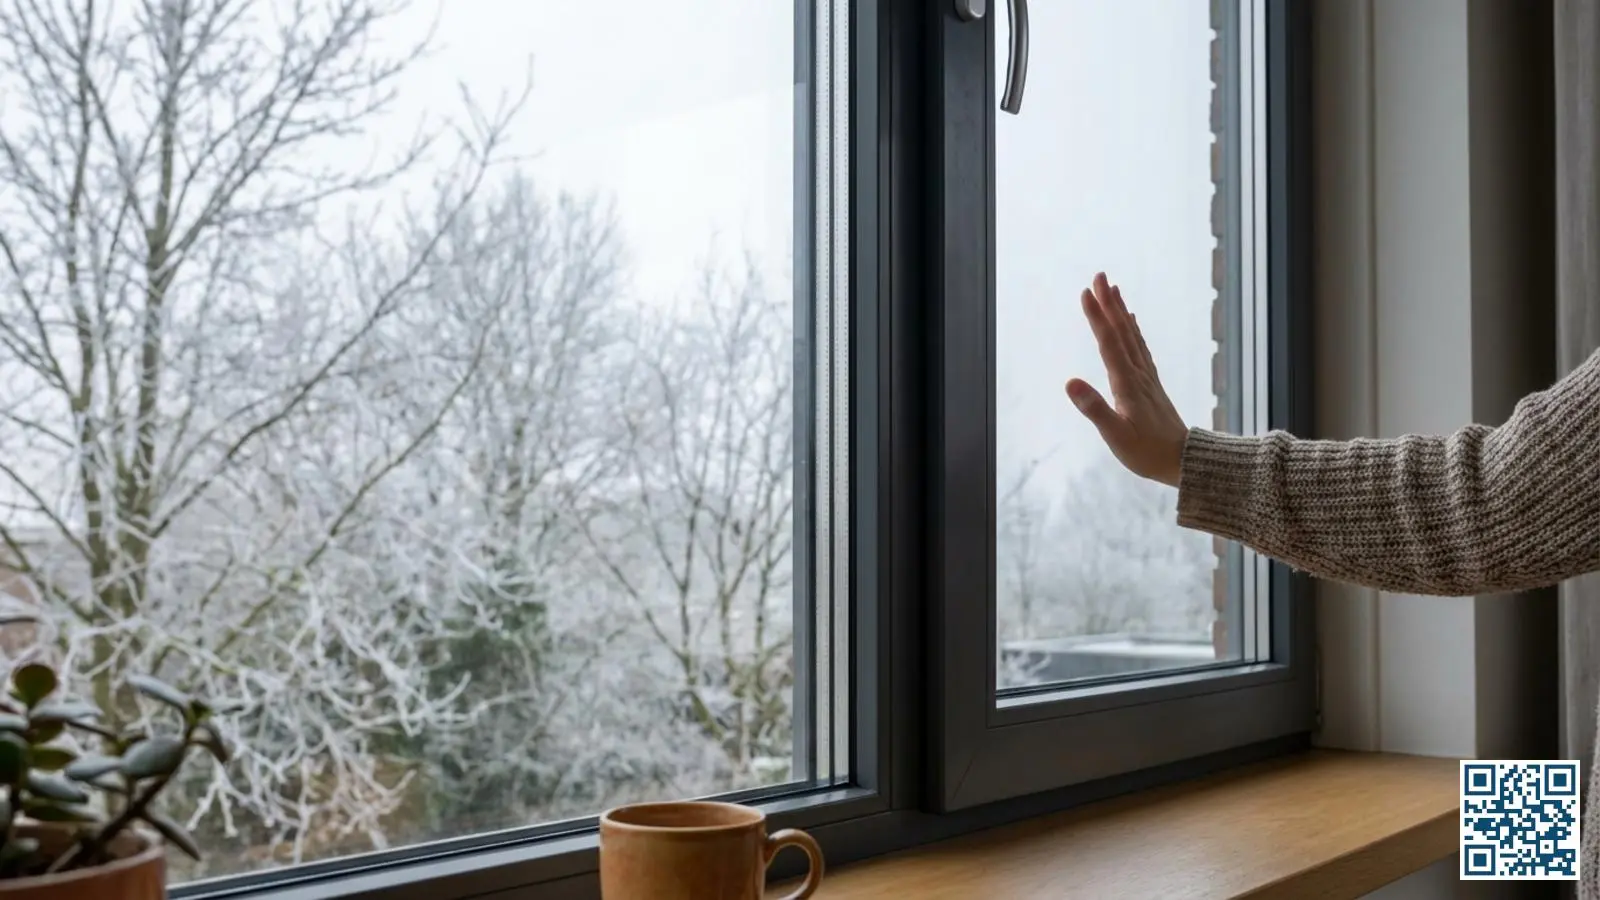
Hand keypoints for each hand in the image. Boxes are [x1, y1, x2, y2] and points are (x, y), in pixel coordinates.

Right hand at [1066, 273, 1189, 487]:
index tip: (1085, 292)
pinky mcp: (1150, 384)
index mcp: (1127, 383)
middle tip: (1099, 276)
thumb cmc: (1147, 452)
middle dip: (1108, 303)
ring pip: (1131, 336)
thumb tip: (1070, 382)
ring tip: (1113, 289)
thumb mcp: (1116, 435)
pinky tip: (1131, 321)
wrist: (1183, 461)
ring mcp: (1146, 377)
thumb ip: (1094, 408)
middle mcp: (1138, 374)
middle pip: (1121, 331)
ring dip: (1121, 311)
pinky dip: (1133, 330)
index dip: (1096, 317)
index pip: (1108, 343)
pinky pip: (1140, 347)